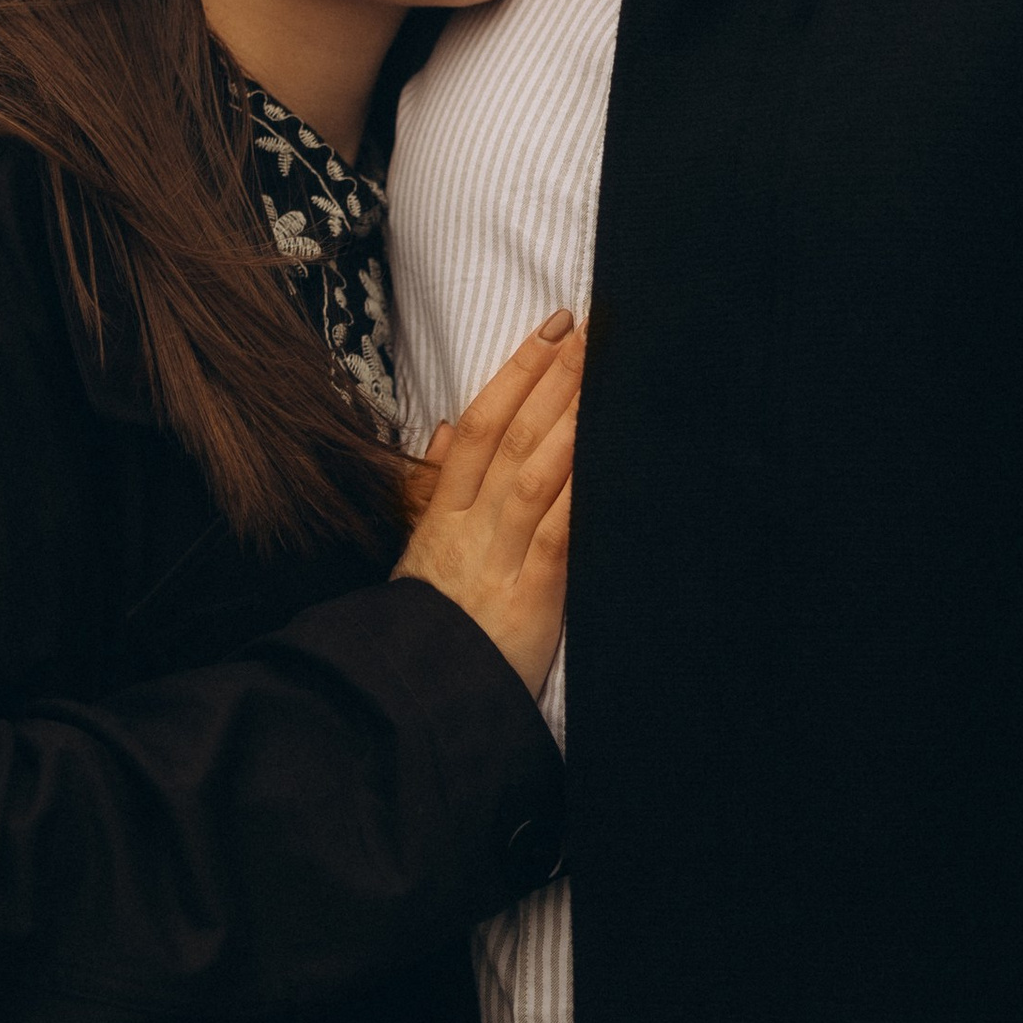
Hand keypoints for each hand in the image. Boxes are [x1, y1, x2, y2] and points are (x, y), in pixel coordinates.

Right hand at [392, 313, 581, 694]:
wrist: (414, 696)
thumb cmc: (427, 625)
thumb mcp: (420, 551)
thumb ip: (435, 487)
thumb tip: (450, 427)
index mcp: (445, 512)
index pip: (481, 424)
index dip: (517, 371)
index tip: (553, 327)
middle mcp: (470, 526)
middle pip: (515, 435)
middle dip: (556, 376)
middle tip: (594, 326)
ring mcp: (499, 559)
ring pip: (536, 472)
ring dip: (573, 417)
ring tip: (607, 373)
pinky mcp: (528, 599)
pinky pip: (557, 535)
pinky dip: (581, 493)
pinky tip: (608, 458)